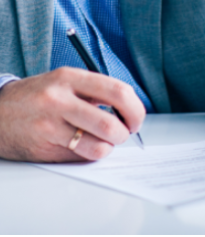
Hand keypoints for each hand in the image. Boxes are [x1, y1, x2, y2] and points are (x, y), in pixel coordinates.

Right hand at [0, 68, 145, 162]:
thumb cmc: (36, 96)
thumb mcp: (64, 81)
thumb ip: (94, 91)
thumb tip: (128, 109)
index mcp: (70, 78)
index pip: (118, 92)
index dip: (135, 109)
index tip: (136, 118)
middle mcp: (59, 100)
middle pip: (110, 123)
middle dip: (125, 133)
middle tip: (124, 134)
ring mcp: (49, 126)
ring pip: (98, 146)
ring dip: (108, 148)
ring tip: (103, 142)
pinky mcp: (43, 148)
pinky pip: (79, 158)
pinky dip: (88, 155)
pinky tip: (82, 147)